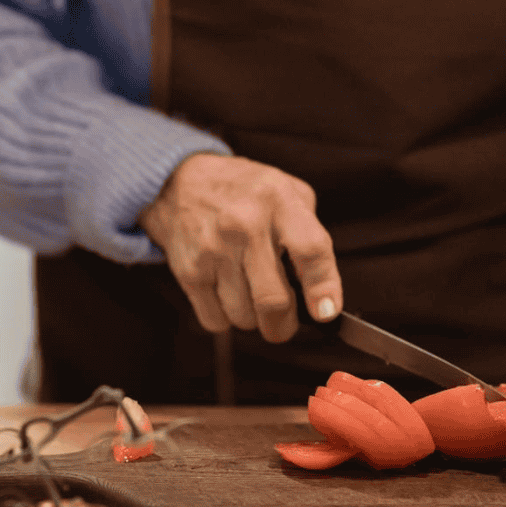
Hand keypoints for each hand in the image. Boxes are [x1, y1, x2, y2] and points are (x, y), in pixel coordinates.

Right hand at [138, 153, 341, 342]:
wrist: (180, 182)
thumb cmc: (241, 191)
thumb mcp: (287, 191)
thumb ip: (310, 233)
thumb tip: (321, 290)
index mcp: (278, 201)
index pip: (310, 250)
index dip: (323, 287)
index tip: (326, 312)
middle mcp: (245, 225)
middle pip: (273, 299)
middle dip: (284, 325)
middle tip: (285, 323)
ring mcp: (214, 250)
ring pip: (244, 316)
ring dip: (253, 317)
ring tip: (249, 292)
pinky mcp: (189, 271)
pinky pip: (216, 320)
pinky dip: (226, 317)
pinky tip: (226, 293)